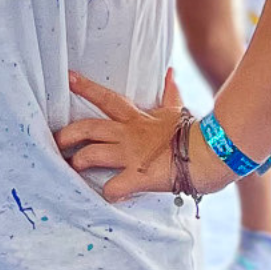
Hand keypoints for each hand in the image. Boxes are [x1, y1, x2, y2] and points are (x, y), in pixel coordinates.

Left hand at [55, 70, 237, 202]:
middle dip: (68, 133)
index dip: (86, 87)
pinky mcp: (140, 177)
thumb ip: (170, 94)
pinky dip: (108, 193)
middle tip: (55, 140)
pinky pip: (115, 186)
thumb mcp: (178, 111)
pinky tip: (107, 197)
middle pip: (89, 127)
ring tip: (73, 167)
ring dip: (80, 161)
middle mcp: (129, 135)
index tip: (67, 78)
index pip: (107, 98)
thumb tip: (170, 72)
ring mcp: (132, 156)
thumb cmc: (196, 133)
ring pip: (93, 154)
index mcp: (136, 120)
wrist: (215, 151)